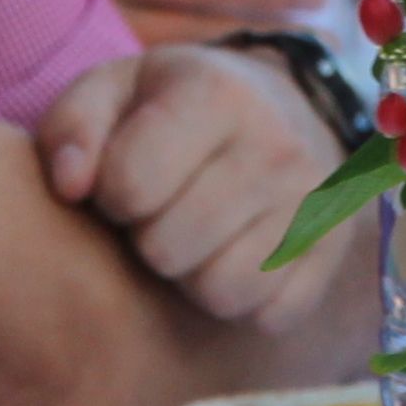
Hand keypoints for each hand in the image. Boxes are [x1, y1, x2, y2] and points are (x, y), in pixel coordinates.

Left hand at [33, 44, 341, 321]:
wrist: (285, 105)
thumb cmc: (176, 105)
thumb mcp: (115, 89)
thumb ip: (72, 127)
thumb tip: (70, 186)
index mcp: (217, 94)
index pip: (128, 187)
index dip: (111, 194)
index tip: (126, 178)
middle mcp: (278, 146)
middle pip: (168, 251)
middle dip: (149, 238)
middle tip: (164, 210)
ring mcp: (316, 202)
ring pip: (221, 293)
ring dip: (194, 276)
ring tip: (198, 235)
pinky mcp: (336, 248)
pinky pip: (270, 316)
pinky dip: (245, 300)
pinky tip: (238, 255)